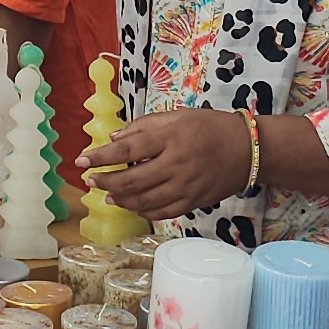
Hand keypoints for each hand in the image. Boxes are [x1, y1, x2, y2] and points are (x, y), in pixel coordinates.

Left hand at [79, 107, 261, 220]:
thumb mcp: (178, 117)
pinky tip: (132, 206)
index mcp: (172, 138)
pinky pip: (162, 212)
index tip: (81, 160)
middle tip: (90, 180)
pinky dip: (143, 211)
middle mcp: (177, 164)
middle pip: (132, 179)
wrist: (248, 150)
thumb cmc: (210, 128)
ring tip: (107, 195)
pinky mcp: (193, 202)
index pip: (128, 149)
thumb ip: (145, 126)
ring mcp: (186, 187)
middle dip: (106, 181)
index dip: (101, 156)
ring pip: (144, 200)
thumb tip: (114, 138)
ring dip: (121, 199)